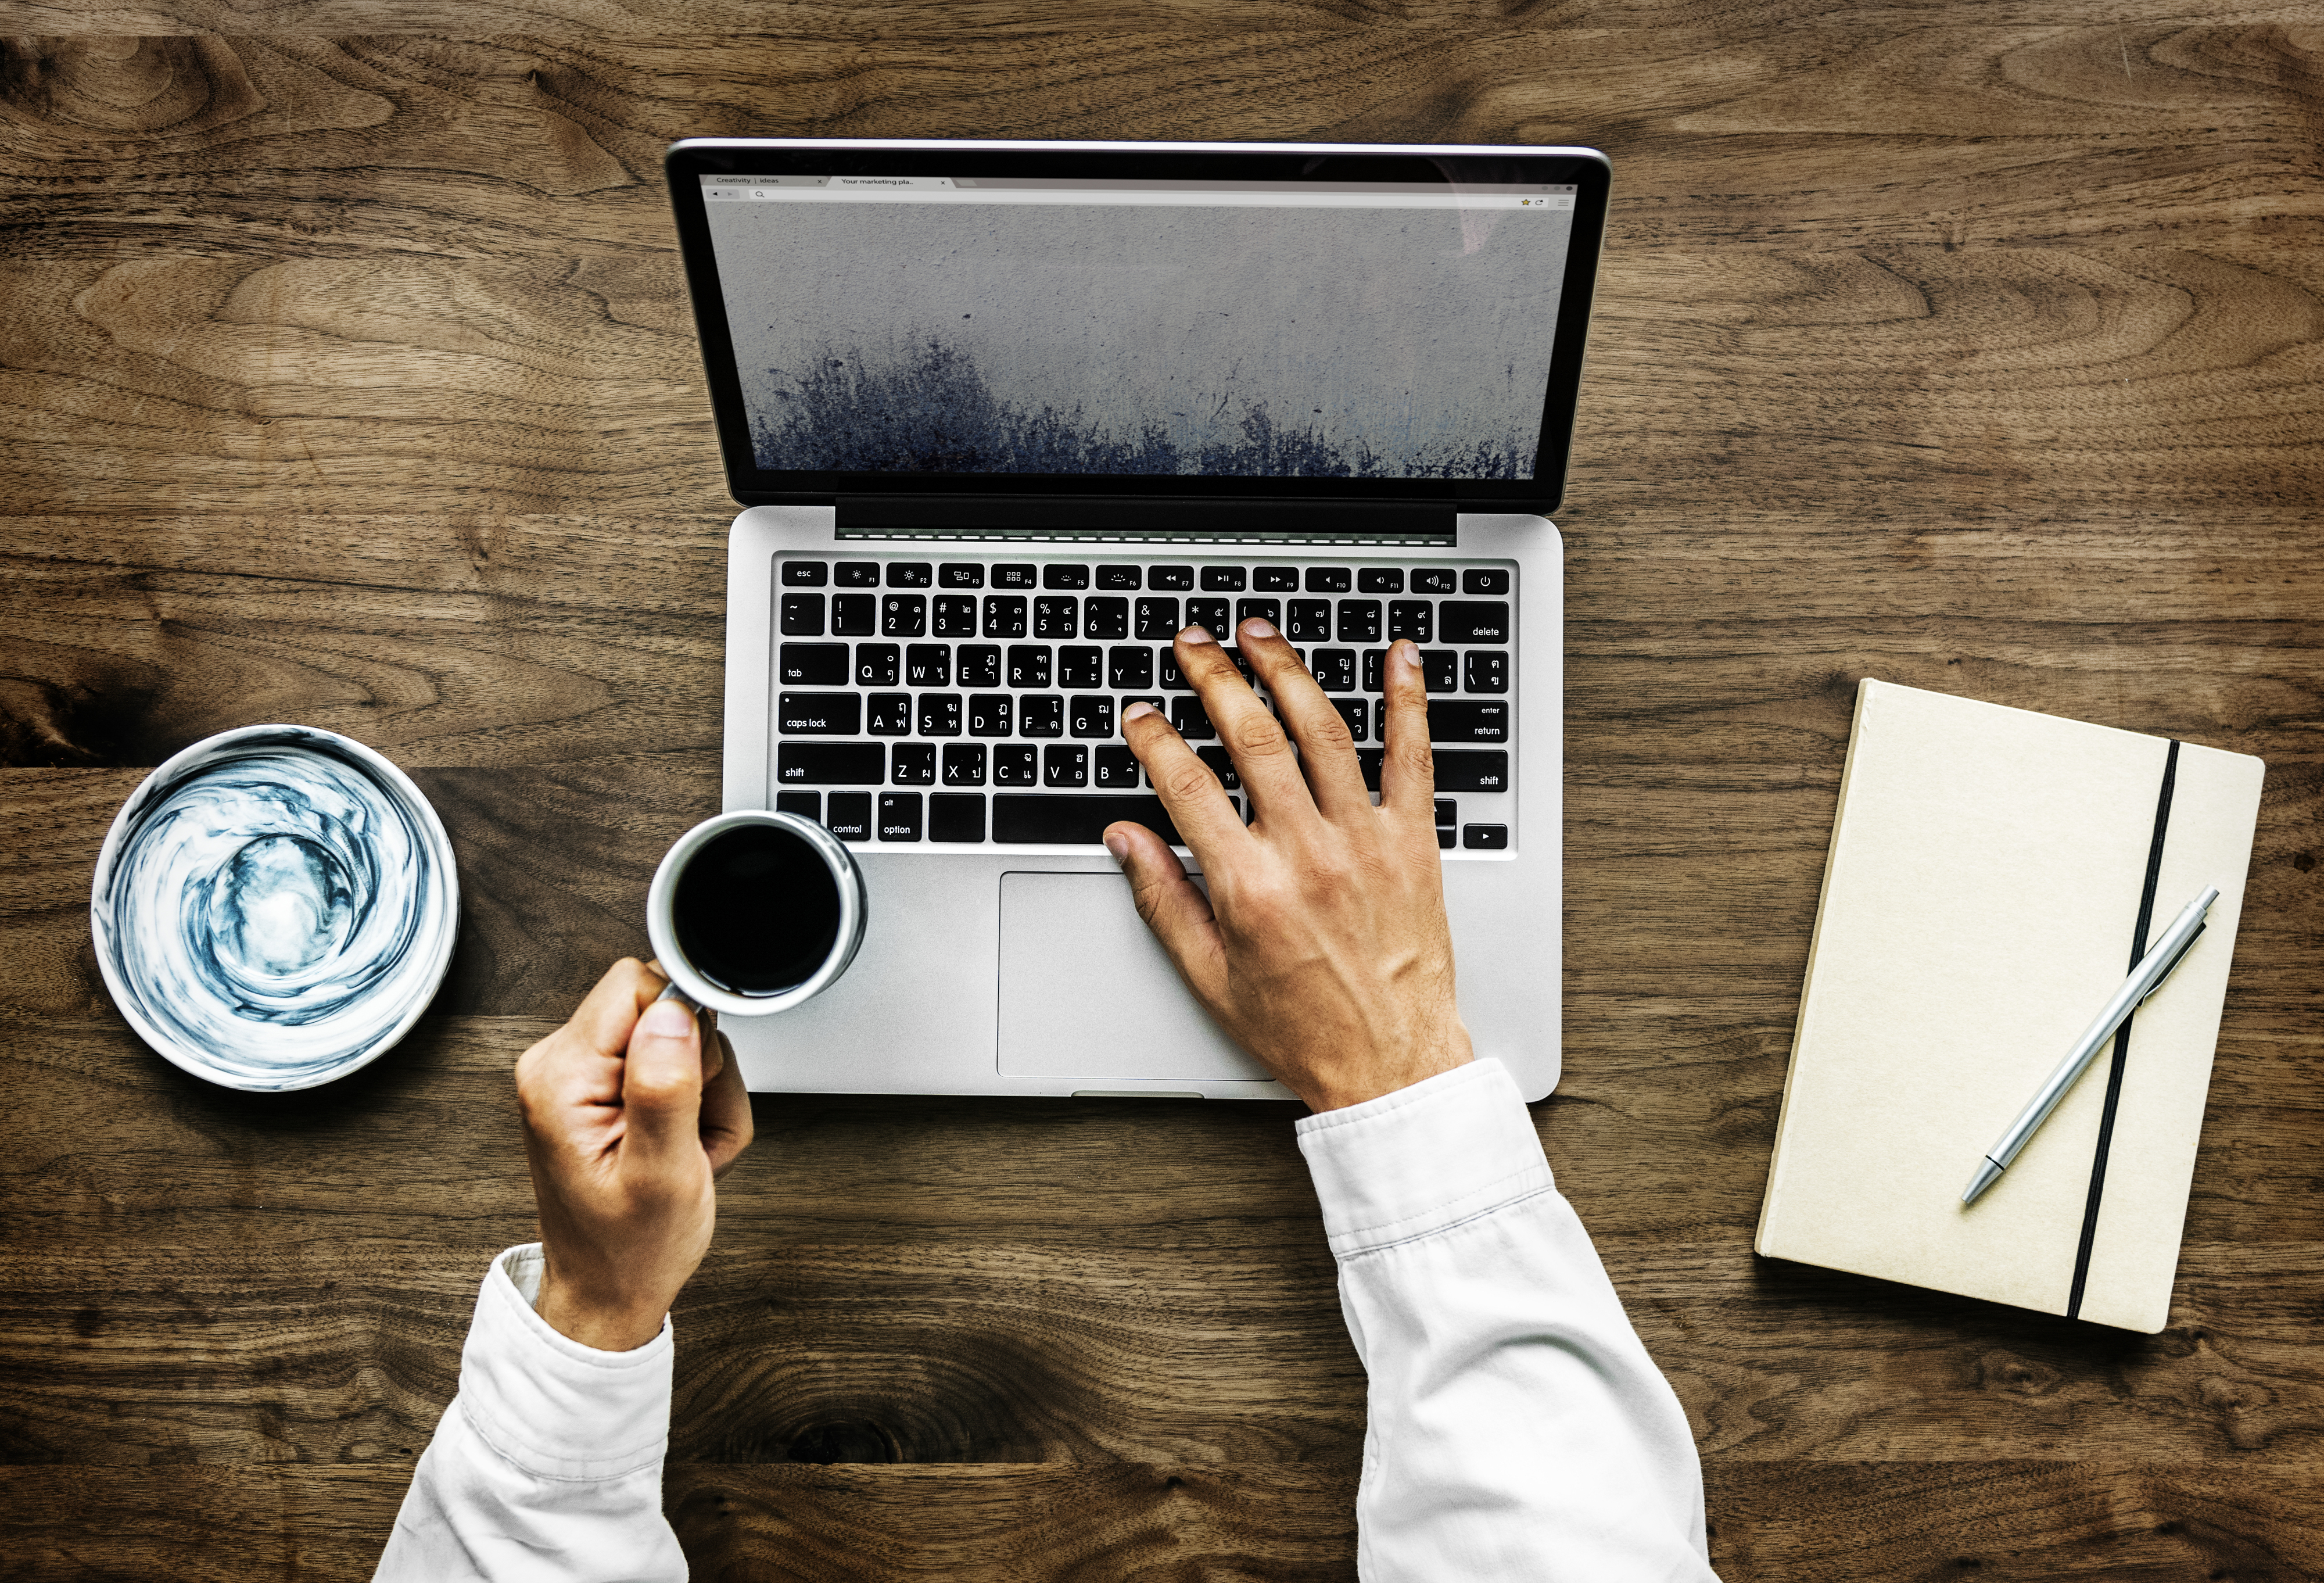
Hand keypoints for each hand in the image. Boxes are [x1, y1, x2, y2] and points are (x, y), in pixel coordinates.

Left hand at [514, 958, 753, 1349]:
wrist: (607, 1293)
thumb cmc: (628, 1250)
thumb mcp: (661, 1174)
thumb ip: (666, 1086)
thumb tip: (674, 1012)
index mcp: (560, 1077)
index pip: (638, 984)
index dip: (685, 1027)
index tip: (694, 1086)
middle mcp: (560, 1065)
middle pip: (663, 1008)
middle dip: (700, 1068)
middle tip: (690, 1133)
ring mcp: (581, 1076)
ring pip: (678, 1038)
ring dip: (705, 1093)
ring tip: (688, 1150)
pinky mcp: (603, 1087)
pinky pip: (672, 1064)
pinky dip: (695, 1105)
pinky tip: (682, 1148)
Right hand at [1106, 624, 1472, 1112]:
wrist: (1392, 1064)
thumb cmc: (1304, 1029)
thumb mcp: (1210, 976)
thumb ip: (1164, 900)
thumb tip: (1125, 840)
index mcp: (1249, 888)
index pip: (1187, 786)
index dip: (1155, 740)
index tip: (1140, 716)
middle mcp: (1307, 854)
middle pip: (1251, 739)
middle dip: (1215, 679)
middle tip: (1194, 645)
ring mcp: (1365, 842)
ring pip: (1323, 731)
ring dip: (1288, 671)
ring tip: (1261, 635)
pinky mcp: (1415, 843)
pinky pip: (1414, 757)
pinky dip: (1408, 700)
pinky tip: (1400, 657)